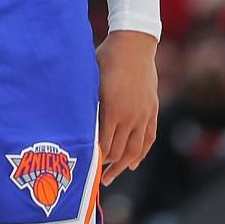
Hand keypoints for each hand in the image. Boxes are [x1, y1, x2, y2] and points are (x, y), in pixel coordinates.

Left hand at [97, 30, 158, 184]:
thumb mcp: (90, 80)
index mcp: (112, 110)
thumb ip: (86, 104)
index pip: (104, 145)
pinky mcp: (152, 109)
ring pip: (135, 150)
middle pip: (119, 152)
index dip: (96, 160)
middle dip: (108, 167)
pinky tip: (134, 163)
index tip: (86, 170)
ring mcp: (143, 114)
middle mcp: (130, 117)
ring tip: (112, 176)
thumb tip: (72, 122)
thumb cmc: (106, 58)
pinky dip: (142, 153)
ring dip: (123, 166)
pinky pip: (148, 138)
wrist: (134, 43)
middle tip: (96, 179)